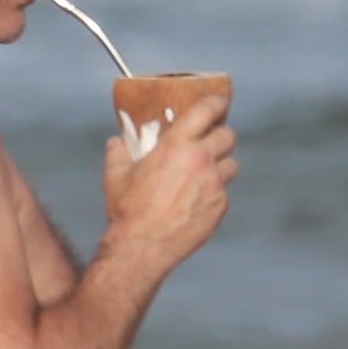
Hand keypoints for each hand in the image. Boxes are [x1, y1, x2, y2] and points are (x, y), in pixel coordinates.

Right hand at [100, 87, 235, 269]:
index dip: (216, 103)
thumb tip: (116, 142)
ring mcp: (214, 184)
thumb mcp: (116, 175)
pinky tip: (198, 200)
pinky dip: (215, 192)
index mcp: (177, 144)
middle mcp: (201, 159)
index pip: (207, 110)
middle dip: (221, 135)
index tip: (219, 102)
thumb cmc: (128, 209)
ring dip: (221, 165)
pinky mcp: (220, 206)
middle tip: (211, 140)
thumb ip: (118, 153)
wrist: (143, 246)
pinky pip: (224, 192)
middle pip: (228, 136)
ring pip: (231, 165)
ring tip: (205, 173)